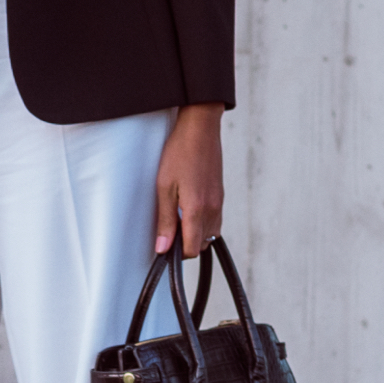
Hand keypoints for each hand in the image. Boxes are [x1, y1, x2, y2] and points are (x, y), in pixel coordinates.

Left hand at [155, 103, 223, 256]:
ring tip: (176, 216)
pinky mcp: (220, 195)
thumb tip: (163, 248)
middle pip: (202, 244)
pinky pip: (214, 220)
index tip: (163, 245)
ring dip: (194, 233)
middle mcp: (213, 210)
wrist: (200, 129)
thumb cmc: (179, 154)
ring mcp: (219, 203)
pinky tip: (187, 208)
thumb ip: (165, 220)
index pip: (192, 249)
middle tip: (167, 229)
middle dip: (185, 244)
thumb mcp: (164, 187)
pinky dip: (201, 222)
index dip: (177, 253)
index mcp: (198, 210)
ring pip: (209, 233)